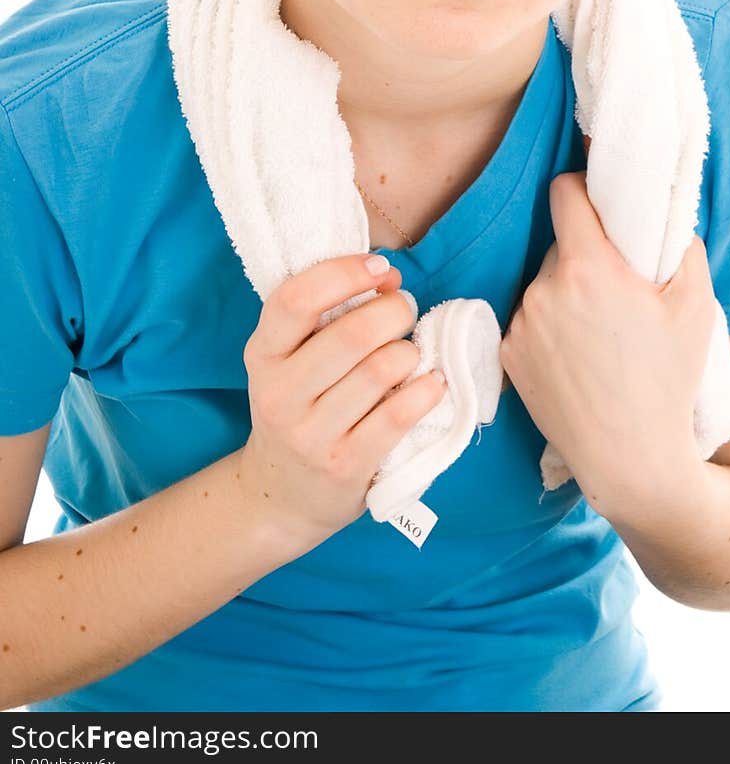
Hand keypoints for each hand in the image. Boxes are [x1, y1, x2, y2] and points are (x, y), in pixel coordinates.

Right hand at [238, 255, 447, 554]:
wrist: (282, 496)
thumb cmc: (298, 408)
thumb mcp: (287, 362)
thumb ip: (323, 317)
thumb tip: (388, 277)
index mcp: (262, 355)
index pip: (297, 299)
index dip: (345, 273)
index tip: (381, 268)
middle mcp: (279, 395)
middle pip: (352, 333)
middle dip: (393, 311)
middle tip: (404, 311)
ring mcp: (310, 435)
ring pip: (380, 370)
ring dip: (408, 352)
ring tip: (409, 353)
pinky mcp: (345, 466)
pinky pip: (397, 416)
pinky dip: (425, 391)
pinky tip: (432, 382)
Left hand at [499, 140, 717, 508]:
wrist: (631, 458)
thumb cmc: (668, 382)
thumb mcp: (697, 307)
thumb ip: (681, 246)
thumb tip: (666, 216)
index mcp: (588, 267)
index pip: (564, 193)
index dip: (581, 188)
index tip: (595, 199)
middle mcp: (544, 289)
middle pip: (561, 246)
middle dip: (586, 256)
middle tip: (618, 289)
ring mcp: (521, 323)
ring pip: (545, 285)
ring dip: (567, 295)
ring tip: (601, 335)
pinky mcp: (508, 354)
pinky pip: (529, 321)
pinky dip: (550, 328)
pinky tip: (579, 358)